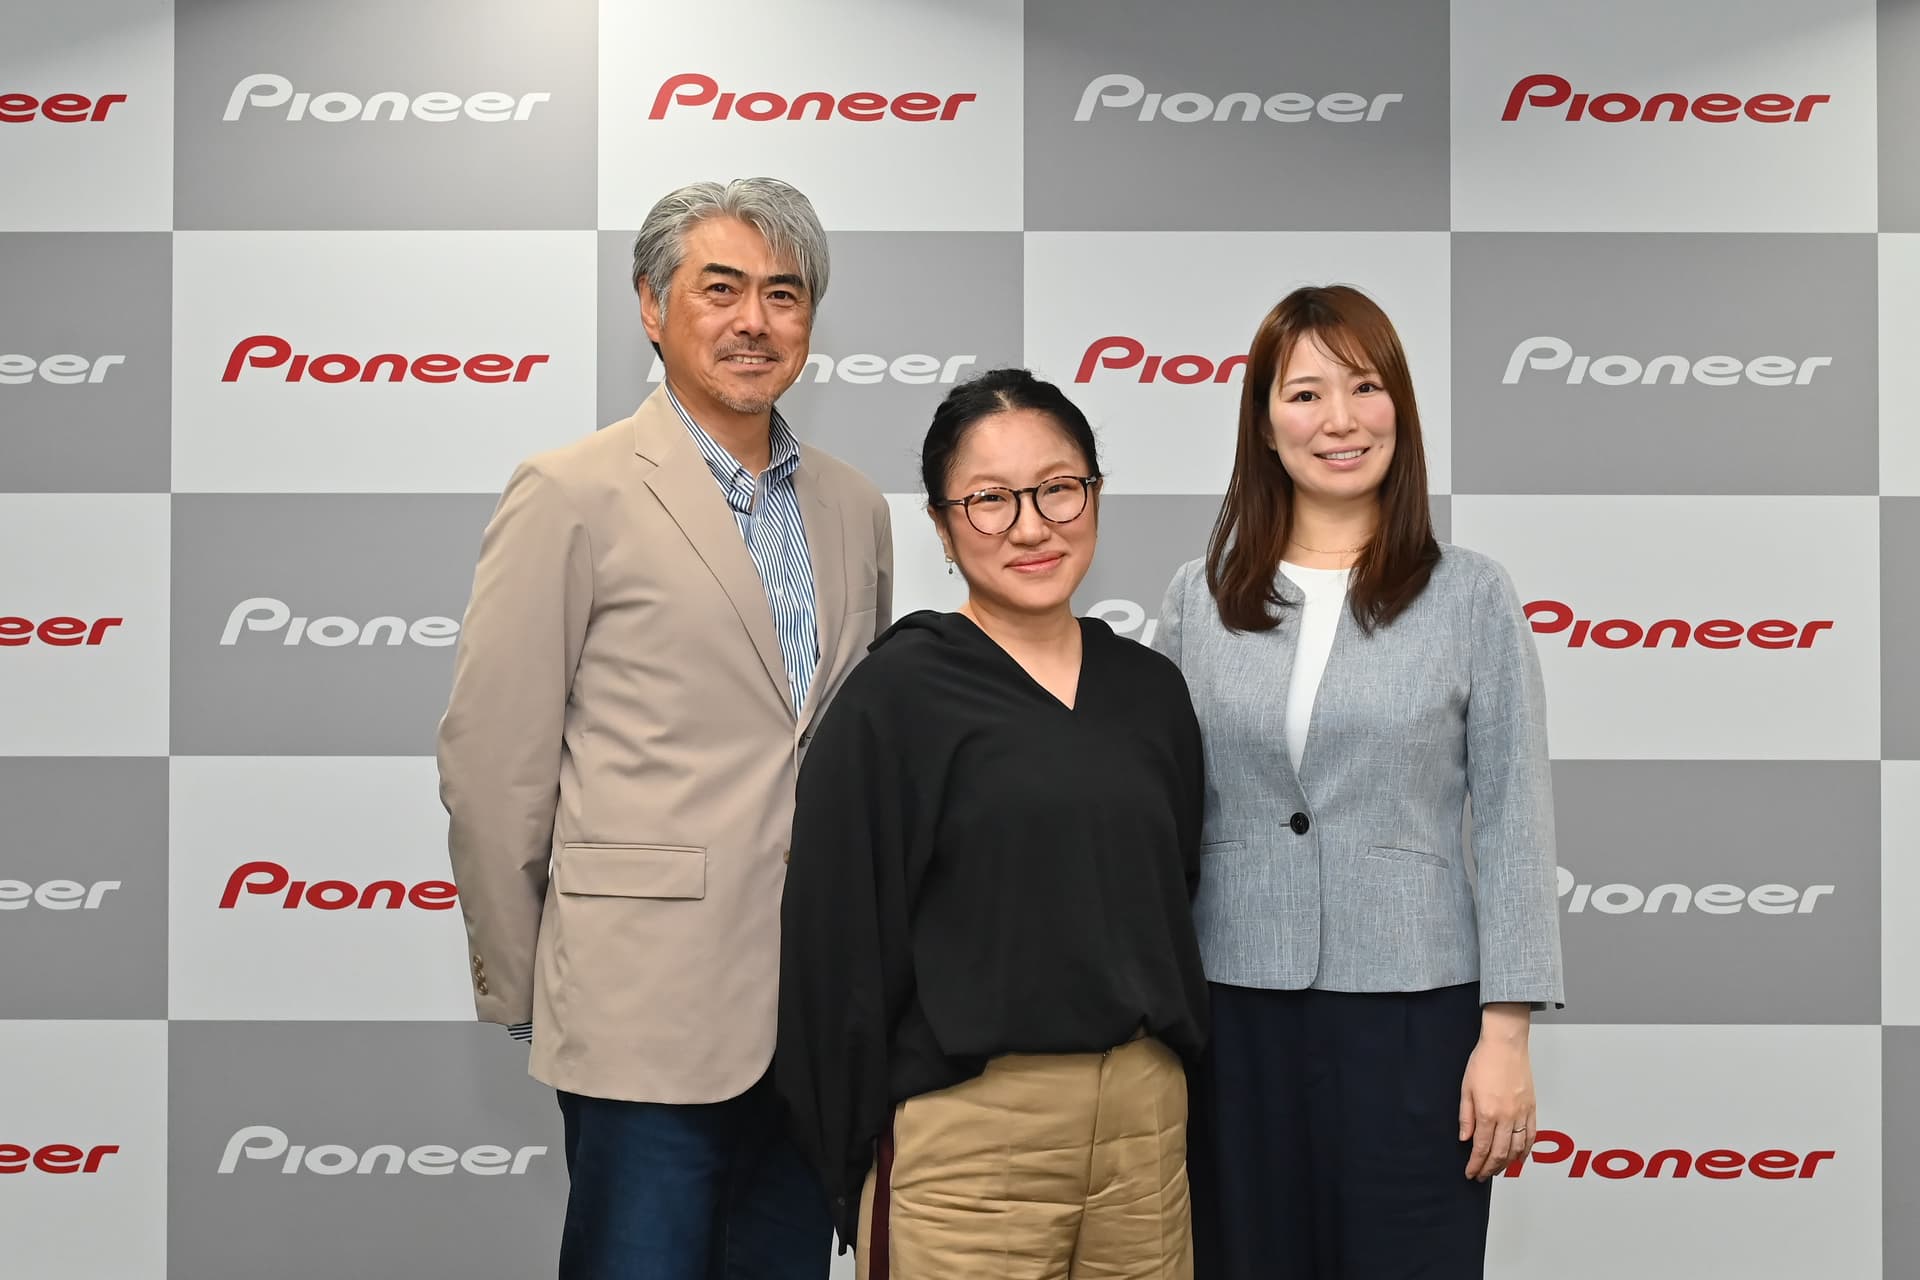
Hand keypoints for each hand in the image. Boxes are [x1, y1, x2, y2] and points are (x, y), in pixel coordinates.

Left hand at [1459, 1003, 1534, 1180]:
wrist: (1506, 1045)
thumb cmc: (1483, 1062)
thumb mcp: (1466, 1088)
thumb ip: (1466, 1116)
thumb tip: (1465, 1139)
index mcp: (1487, 1113)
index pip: (1481, 1148)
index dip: (1476, 1164)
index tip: (1470, 1173)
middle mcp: (1507, 1118)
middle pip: (1500, 1153)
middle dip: (1489, 1168)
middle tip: (1481, 1176)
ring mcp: (1522, 1114)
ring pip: (1517, 1149)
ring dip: (1507, 1164)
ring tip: (1497, 1170)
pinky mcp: (1532, 1109)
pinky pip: (1531, 1137)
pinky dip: (1526, 1151)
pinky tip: (1519, 1158)